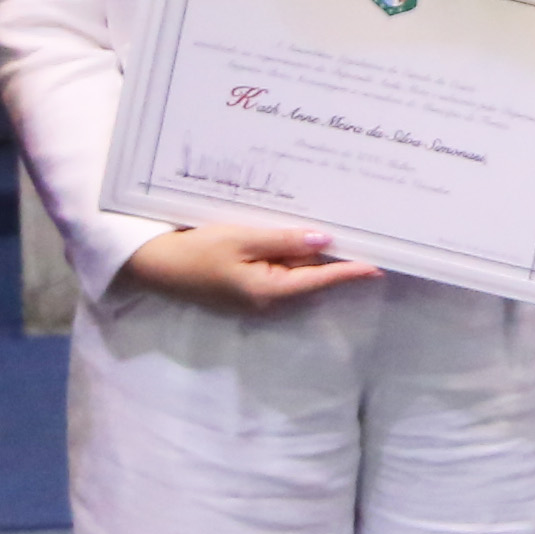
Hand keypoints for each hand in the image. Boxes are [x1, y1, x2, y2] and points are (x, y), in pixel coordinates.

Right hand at [121, 217, 379, 312]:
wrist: (155, 265)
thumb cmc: (197, 250)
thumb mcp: (242, 238)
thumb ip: (285, 240)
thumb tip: (325, 241)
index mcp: (270, 291)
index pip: (320, 281)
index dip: (350, 271)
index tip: (379, 265)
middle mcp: (269, 301)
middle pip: (311, 278)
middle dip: (336, 259)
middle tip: (366, 237)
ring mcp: (258, 296)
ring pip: (296, 274)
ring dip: (314, 256)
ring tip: (343, 232)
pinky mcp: (248, 287)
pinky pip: (279, 271)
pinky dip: (292, 256)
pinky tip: (301, 237)